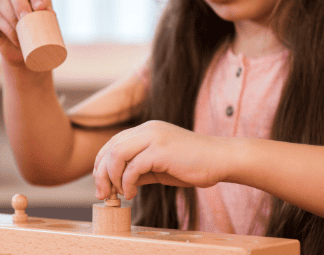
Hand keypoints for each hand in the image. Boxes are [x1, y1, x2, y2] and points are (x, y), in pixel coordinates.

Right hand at [0, 0, 53, 66]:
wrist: (26, 53)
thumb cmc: (39, 37)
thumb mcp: (47, 27)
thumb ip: (49, 19)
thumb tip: (50, 12)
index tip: (41, 7)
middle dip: (20, 2)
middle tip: (26, 16)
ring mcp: (2, 3)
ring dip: (10, 13)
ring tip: (19, 27)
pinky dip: (7, 28)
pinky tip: (16, 37)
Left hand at [93, 120, 232, 200]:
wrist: (222, 159)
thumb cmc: (194, 163)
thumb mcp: (160, 166)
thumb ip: (140, 168)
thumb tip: (118, 182)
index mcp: (146, 130)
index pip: (112, 143)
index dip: (101, 164)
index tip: (103, 184)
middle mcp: (147, 129)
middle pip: (110, 148)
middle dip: (101, 173)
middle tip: (104, 194)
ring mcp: (154, 137)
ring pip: (117, 155)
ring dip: (112, 178)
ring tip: (119, 194)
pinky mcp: (161, 150)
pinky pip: (133, 167)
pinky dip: (127, 183)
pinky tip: (132, 194)